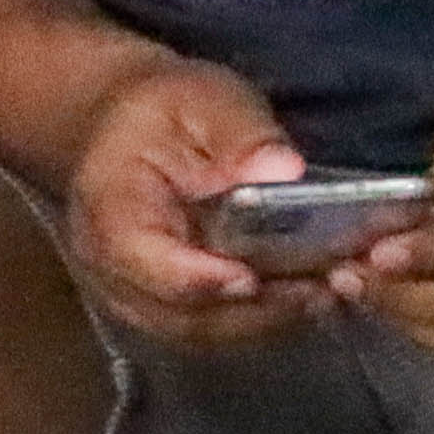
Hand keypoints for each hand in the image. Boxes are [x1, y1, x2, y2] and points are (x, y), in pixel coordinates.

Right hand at [63, 58, 339, 348]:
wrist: (126, 131)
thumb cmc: (164, 114)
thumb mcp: (203, 101)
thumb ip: (240, 134)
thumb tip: (284, 170)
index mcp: (109, 212)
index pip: (145, 262)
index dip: (199, 279)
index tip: (253, 278)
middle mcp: (111, 269)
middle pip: (178, 314)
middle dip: (251, 310)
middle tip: (318, 290)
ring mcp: (136, 295)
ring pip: (200, 332)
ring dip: (264, 321)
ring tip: (324, 294)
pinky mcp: (165, 305)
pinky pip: (211, 329)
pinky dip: (260, 320)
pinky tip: (307, 298)